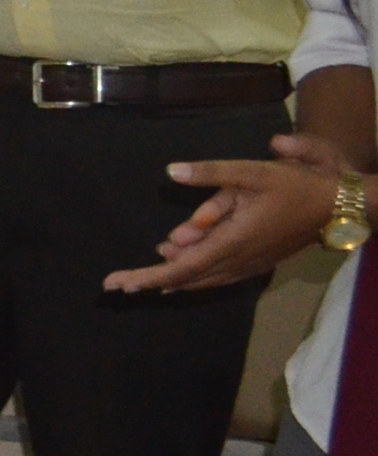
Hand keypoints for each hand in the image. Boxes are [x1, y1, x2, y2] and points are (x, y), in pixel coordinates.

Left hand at [109, 134, 348, 292]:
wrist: (340, 206)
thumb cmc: (296, 186)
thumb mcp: (252, 172)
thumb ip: (211, 173)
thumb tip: (170, 172)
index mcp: (233, 241)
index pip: (182, 267)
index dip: (148, 276)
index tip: (118, 284)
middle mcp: (238, 259)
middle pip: (186, 277)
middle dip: (150, 279)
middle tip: (115, 283)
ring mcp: (249, 264)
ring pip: (202, 277)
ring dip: (172, 276)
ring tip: (139, 277)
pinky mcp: (257, 261)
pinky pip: (217, 274)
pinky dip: (194, 274)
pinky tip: (178, 266)